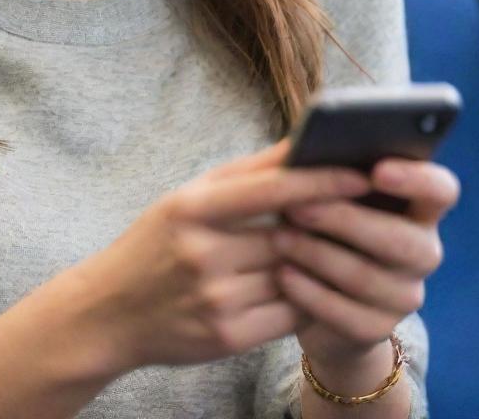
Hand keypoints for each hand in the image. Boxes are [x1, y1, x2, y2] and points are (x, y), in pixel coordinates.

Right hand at [68, 140, 371, 372]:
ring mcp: (215, 298)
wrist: (110, 311)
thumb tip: (302, 142)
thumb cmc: (156, 242)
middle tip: (367, 211)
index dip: (320, 180)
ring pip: (294, 276)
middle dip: (328, 225)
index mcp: (191, 208)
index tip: (361, 173)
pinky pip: (289, 314)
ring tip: (343, 246)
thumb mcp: (188, 197)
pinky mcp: (228, 337)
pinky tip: (313, 284)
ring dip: (320, 263)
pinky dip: (306, 298)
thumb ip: (246, 174)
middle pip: (289, 236)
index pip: (268, 190)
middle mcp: (202, 253)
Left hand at [271, 157, 460, 369]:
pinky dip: (309, 292)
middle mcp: (422, 250)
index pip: (440, 189)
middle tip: (296, 207)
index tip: (377, 170)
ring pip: (368, 277)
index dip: (416, 179)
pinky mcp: (378, 328)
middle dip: (345, 221)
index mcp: (417, 206)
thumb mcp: (321, 191)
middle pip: (402, 240)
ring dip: (317, 255)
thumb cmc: (318, 221)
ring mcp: (405, 293)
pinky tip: (283, 274)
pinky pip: (347, 315)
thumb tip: (306, 143)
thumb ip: (323, 165)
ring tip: (278, 238)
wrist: (312, 293)